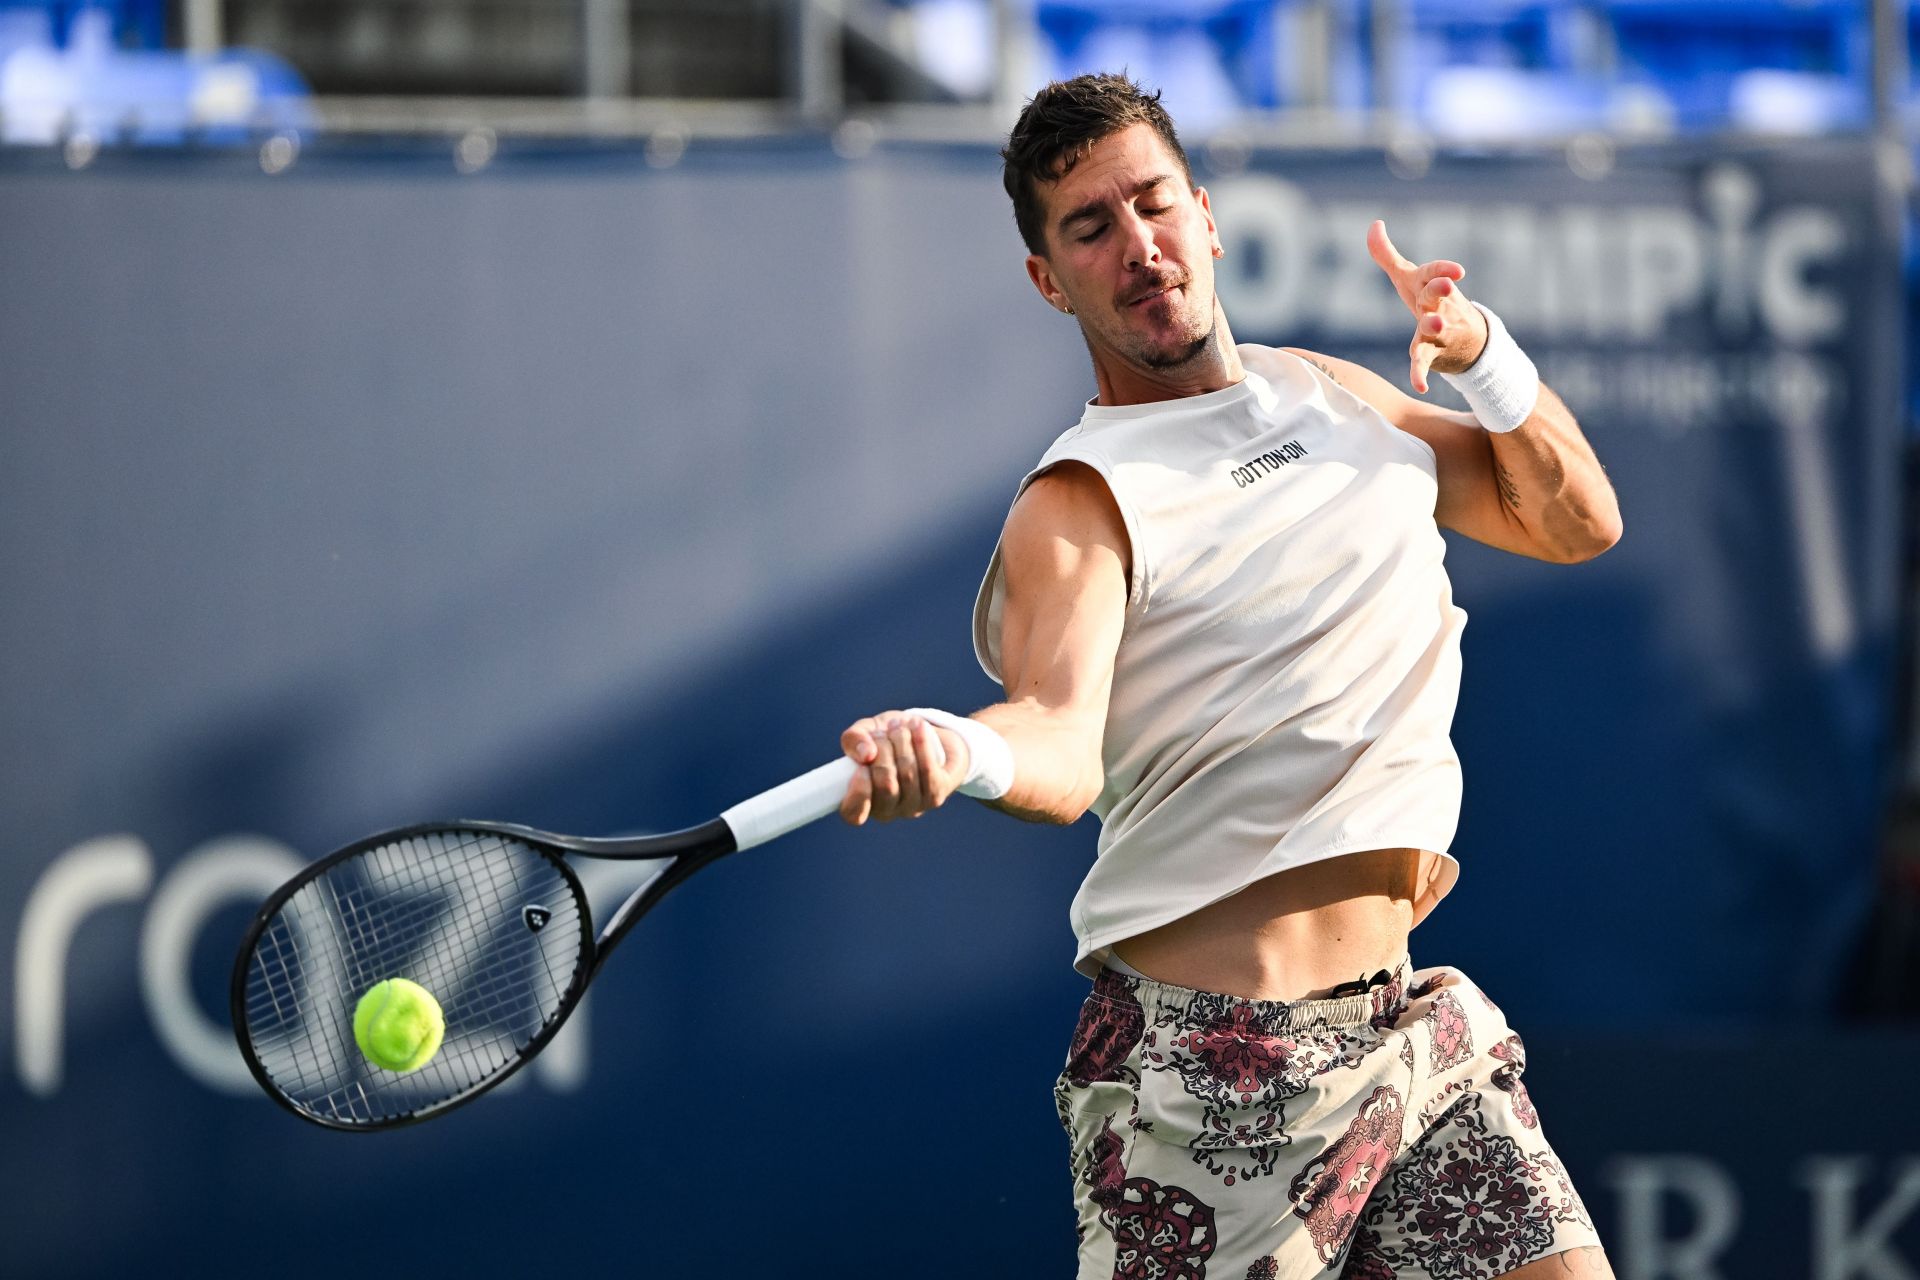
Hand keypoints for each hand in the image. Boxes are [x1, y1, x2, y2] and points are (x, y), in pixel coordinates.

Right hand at [838, 712, 969, 823]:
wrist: (926, 738)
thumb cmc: (887, 739)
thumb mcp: (865, 733)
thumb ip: (854, 739)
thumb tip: (866, 754)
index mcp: (861, 803)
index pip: (854, 814)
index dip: (857, 792)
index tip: (861, 766)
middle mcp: (886, 811)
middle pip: (885, 785)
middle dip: (883, 750)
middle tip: (883, 733)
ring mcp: (912, 807)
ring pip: (908, 775)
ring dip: (902, 741)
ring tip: (898, 726)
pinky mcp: (935, 797)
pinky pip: (928, 770)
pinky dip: (921, 743)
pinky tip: (917, 726)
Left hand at [1366, 219, 1488, 393]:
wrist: (1465, 340)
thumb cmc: (1429, 302)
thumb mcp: (1409, 278)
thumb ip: (1387, 254)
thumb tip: (1374, 224)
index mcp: (1431, 285)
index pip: (1437, 272)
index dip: (1445, 269)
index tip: (1458, 271)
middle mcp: (1437, 306)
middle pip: (1437, 297)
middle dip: (1440, 291)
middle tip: (1446, 285)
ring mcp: (1436, 331)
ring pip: (1434, 329)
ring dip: (1434, 328)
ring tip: (1433, 326)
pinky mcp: (1429, 354)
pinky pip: (1424, 363)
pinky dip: (1420, 374)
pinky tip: (1418, 385)